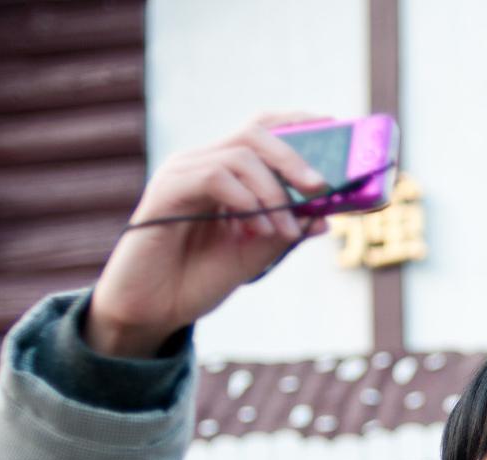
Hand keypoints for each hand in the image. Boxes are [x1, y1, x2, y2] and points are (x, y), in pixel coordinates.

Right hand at [86, 113, 331, 356]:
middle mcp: (200, 164)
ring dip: (273, 193)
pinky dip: (245, 201)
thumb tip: (325, 218)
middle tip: (320, 186)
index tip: (335, 129)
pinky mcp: (165, 192)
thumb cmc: (198, 279)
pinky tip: (256, 229)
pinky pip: (214, 177)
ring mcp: (180, 174)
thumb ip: (285, 232)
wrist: (152, 309)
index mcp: (224, 173)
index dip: (297, 124)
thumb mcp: (256, 254)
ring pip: (239, 155)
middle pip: (254, 133)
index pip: (262, 130)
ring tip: (286, 231)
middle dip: (294, 157)